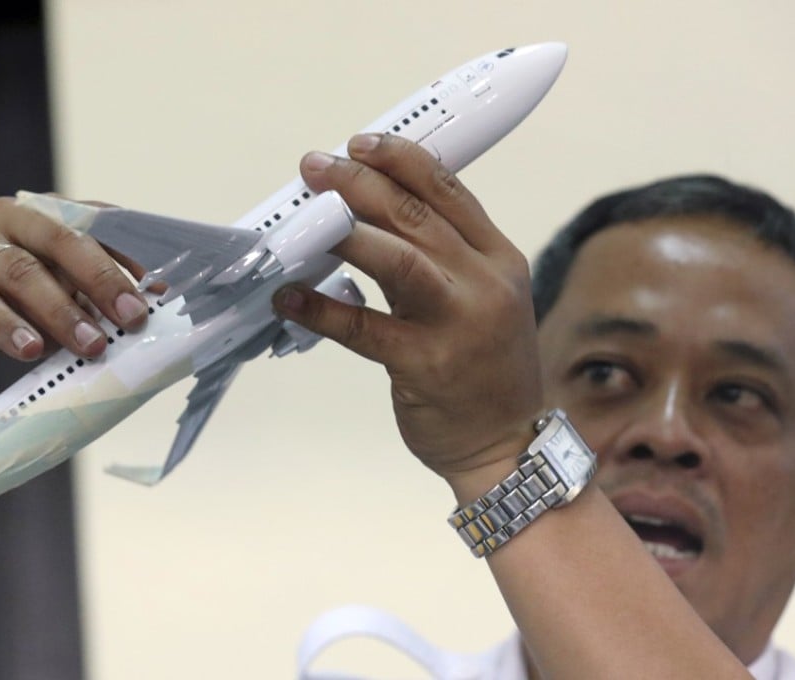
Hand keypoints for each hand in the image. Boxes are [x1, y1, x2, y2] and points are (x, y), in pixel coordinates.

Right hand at [0, 195, 148, 373]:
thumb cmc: (1, 299)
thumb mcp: (49, 293)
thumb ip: (89, 297)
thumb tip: (145, 314)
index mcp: (47, 214)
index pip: (97, 223)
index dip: (131, 253)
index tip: (163, 288)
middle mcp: (11, 218)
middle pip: (64, 241)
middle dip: (104, 280)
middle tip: (134, 317)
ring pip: (23, 272)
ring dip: (62, 311)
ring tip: (92, 345)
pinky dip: (5, 326)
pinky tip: (30, 349)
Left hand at [273, 134, 543, 487]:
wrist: (506, 444)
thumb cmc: (483, 368)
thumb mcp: (480, 298)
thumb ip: (437, 257)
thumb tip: (366, 216)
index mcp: (497, 259)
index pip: (449, 191)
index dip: (401, 160)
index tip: (360, 142)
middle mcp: (483, 284)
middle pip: (417, 216)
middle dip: (360, 184)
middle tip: (315, 168)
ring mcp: (458, 325)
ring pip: (397, 261)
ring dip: (345, 233)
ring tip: (303, 219)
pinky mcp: (426, 366)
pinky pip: (364, 329)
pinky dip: (322, 309)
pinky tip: (289, 297)